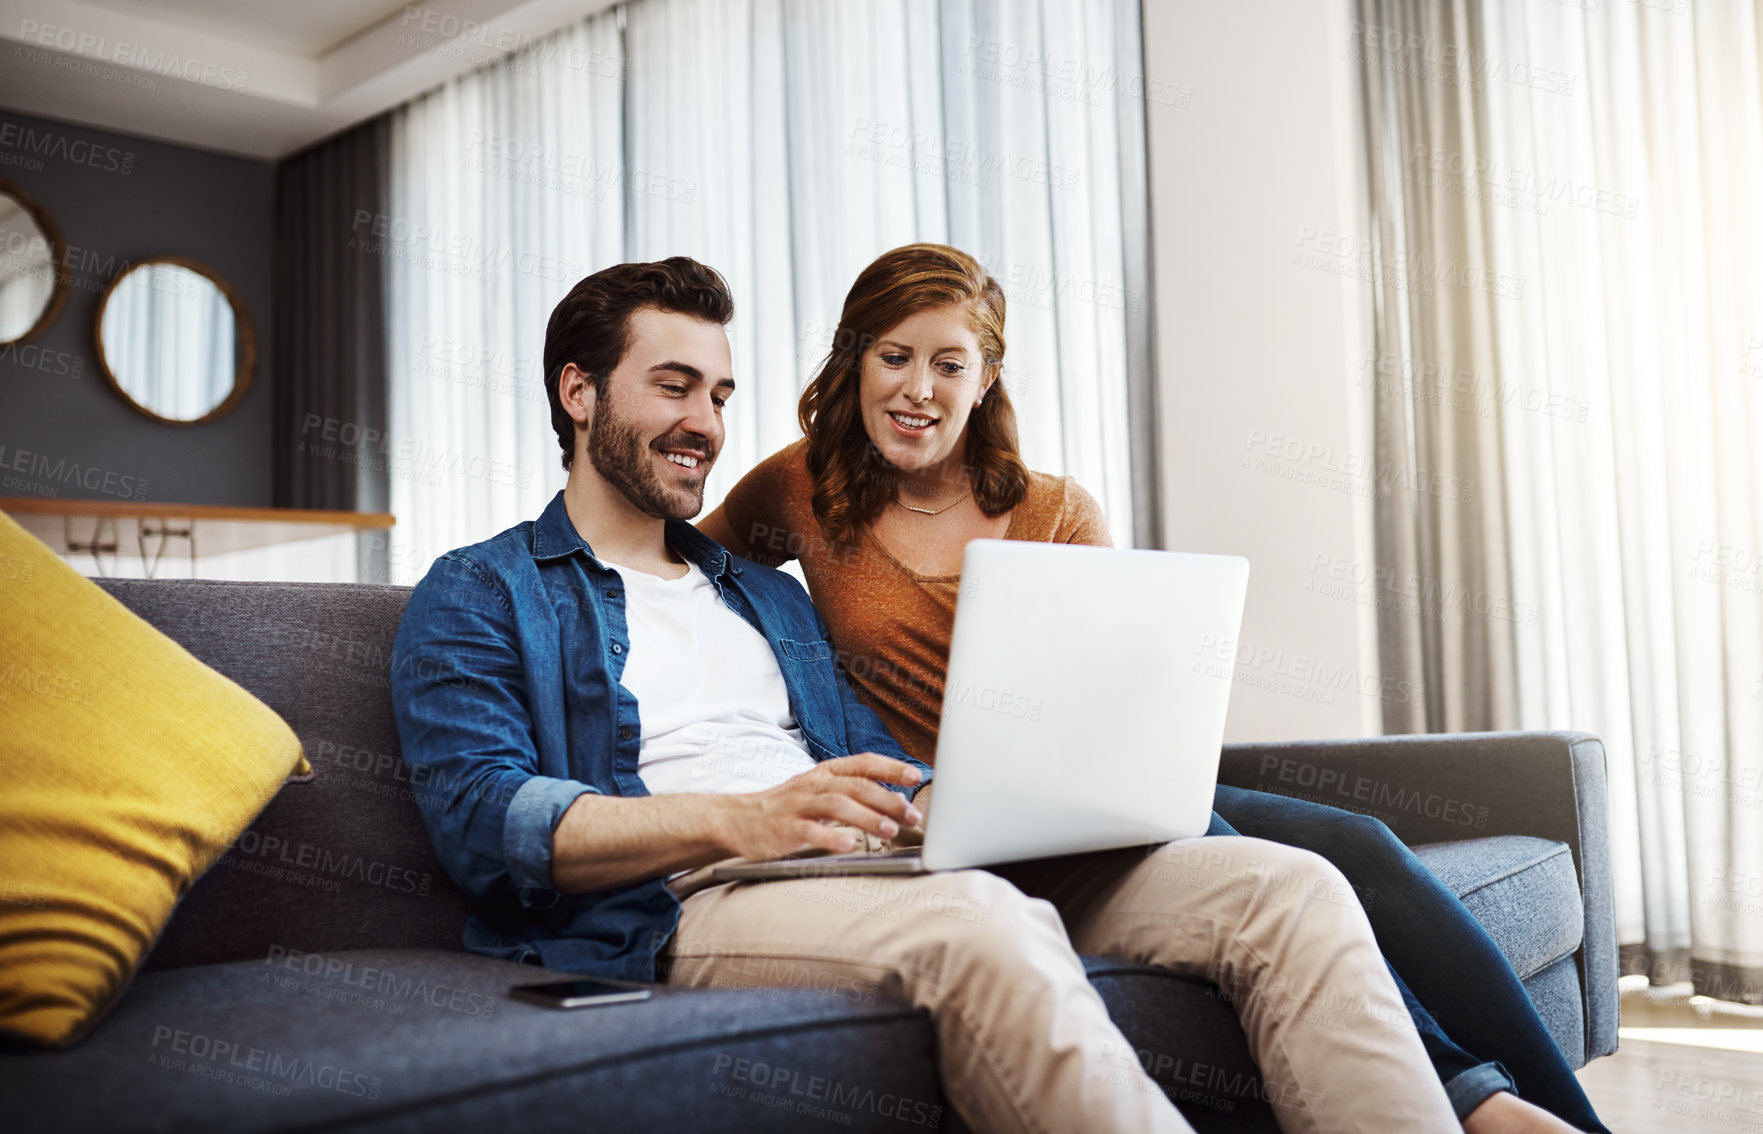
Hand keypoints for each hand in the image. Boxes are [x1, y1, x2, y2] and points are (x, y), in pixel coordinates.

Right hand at [718, 754, 923, 860]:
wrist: (737, 820)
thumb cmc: (786, 808)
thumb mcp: (819, 793)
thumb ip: (853, 794)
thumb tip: (896, 801)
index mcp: (825, 773)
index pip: (863, 763)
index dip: (891, 767)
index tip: (916, 776)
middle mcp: (813, 784)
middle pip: (856, 786)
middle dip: (887, 799)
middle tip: (911, 815)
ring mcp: (798, 805)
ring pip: (836, 805)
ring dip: (866, 817)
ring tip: (888, 830)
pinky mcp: (784, 829)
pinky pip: (810, 831)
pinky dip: (831, 838)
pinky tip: (849, 846)